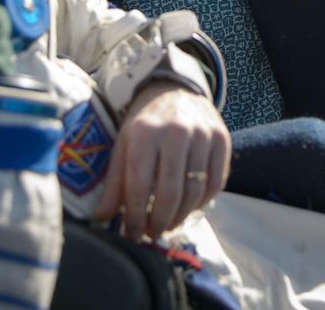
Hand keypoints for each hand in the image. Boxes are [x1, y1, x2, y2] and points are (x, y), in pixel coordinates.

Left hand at [94, 82, 230, 238]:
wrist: (173, 89)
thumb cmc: (144, 122)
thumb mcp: (123, 145)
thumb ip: (115, 182)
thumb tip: (102, 219)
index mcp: (145, 132)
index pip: (140, 186)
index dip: (136, 217)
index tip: (133, 234)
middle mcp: (176, 131)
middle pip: (170, 193)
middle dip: (159, 222)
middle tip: (152, 235)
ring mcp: (203, 134)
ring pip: (195, 192)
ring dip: (180, 217)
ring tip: (168, 225)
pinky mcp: (222, 139)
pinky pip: (216, 183)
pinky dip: (202, 203)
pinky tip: (188, 207)